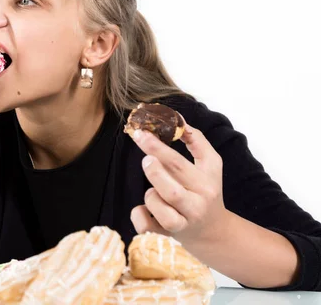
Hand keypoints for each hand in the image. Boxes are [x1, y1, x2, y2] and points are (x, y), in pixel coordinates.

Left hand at [129, 123, 228, 243]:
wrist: (214, 232)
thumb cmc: (206, 191)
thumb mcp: (210, 165)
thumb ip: (196, 140)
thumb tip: (177, 117)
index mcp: (205, 183)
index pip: (179, 163)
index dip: (158, 147)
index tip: (141, 133)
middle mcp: (196, 205)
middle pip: (170, 189)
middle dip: (153, 171)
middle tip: (146, 160)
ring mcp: (182, 223)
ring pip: (156, 205)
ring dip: (150, 195)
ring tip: (156, 193)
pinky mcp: (167, 236)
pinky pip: (144, 224)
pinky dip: (139, 215)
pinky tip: (147, 210)